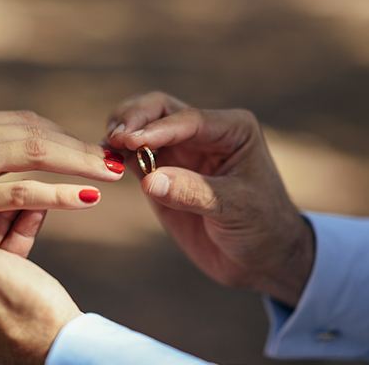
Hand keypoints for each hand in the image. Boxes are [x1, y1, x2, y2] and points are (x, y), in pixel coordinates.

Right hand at [0, 110, 124, 274]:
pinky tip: (87, 199)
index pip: (26, 120)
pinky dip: (60, 193)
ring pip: (35, 153)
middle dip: (80, 146)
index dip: (64, 134)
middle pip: (36, 132)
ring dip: (79, 163)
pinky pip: (23, 191)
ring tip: (111, 173)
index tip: (92, 148)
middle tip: (115, 159)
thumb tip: (38, 148)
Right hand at [105, 92, 313, 305]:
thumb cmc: (262, 228)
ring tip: (106, 148)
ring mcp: (180, 152)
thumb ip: (193, 193)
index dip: (157, 128)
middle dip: (134, 118)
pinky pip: (133, 156)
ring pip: (142, 126)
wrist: (261, 258)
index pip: (188, 119)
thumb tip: (150, 180)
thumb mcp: (236, 209)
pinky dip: (117, 155)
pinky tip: (105, 161)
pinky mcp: (161, 173)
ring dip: (121, 132)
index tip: (131, 140)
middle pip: (159, 109)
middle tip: (116, 138)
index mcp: (232, 130)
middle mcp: (203, 133)